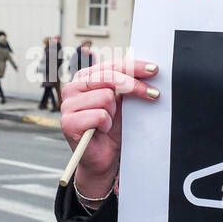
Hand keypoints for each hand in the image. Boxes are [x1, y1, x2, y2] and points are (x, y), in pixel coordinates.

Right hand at [59, 58, 160, 196]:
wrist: (103, 157)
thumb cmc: (112, 128)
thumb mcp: (121, 102)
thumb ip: (125, 84)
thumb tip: (148, 70)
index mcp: (84, 78)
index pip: (111, 65)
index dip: (134, 67)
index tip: (154, 70)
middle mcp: (72, 87)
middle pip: (109, 77)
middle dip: (134, 86)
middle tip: (153, 94)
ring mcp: (67, 105)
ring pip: (106, 97)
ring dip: (114, 113)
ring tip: (108, 122)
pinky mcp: (68, 123)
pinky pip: (100, 116)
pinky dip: (106, 125)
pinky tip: (101, 131)